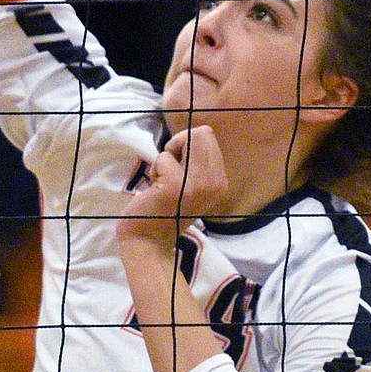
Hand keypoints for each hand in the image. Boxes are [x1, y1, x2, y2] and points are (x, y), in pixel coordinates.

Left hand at [117, 126, 227, 247]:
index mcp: (221, 181)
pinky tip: (156, 190)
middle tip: (171, 170)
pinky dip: (155, 169)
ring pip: (183, 140)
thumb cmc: (166, 206)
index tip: (180, 166)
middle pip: (200, 133)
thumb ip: (198, 162)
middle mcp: (216, 183)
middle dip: (179, 144)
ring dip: (166, 158)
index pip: (208, 135)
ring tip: (164, 182)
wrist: (149, 239)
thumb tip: (194, 133)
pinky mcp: (176, 187)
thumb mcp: (193, 184)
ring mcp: (198, 185)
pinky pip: (164, 158)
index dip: (187, 144)